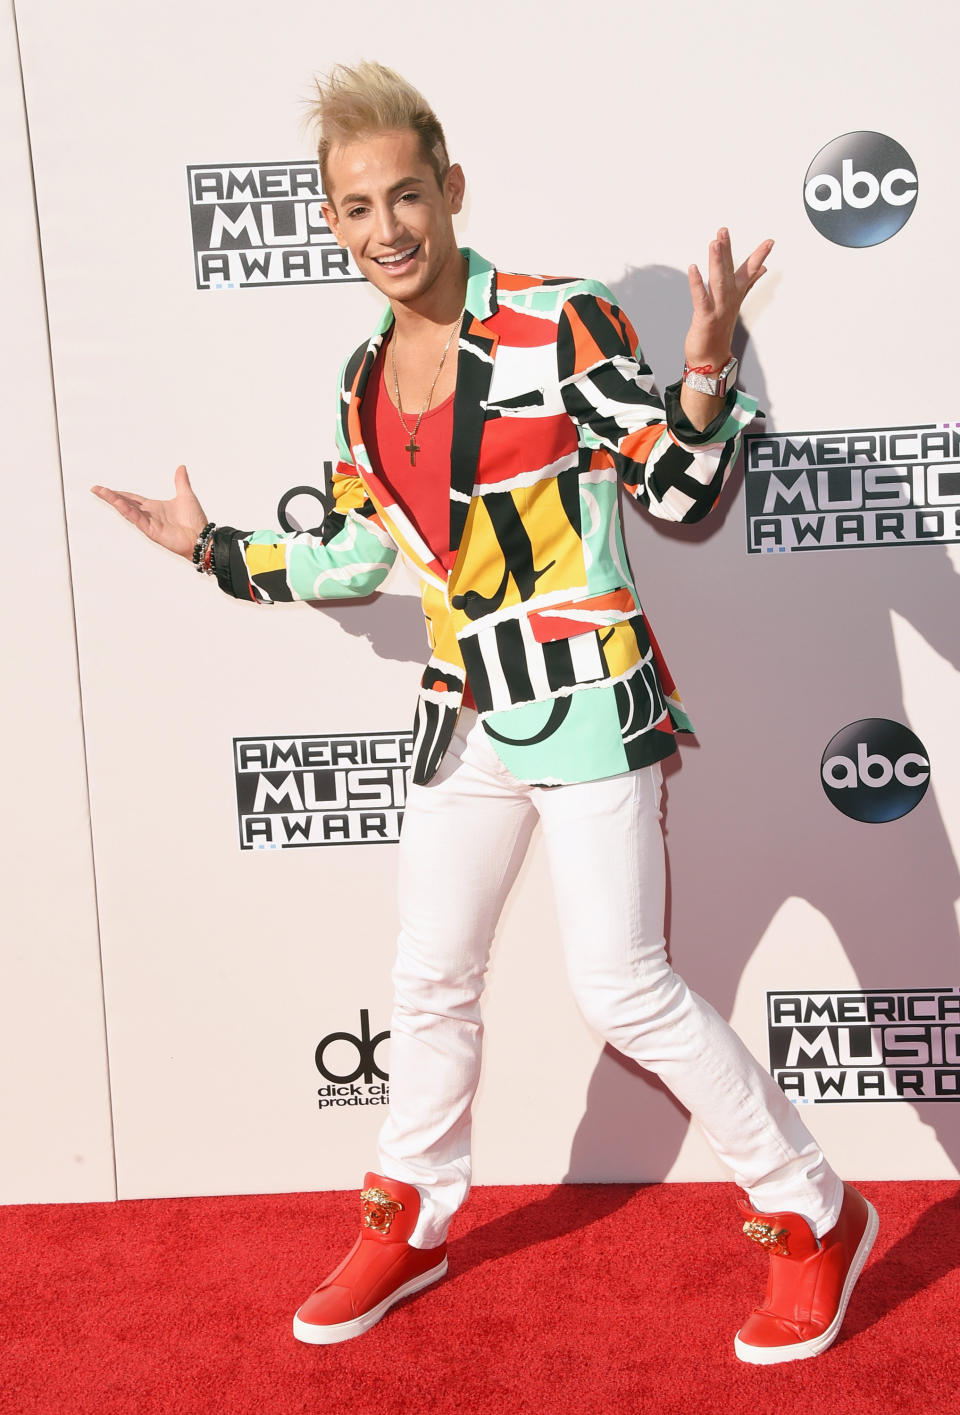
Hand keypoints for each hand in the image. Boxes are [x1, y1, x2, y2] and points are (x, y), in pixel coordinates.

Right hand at [90, 464, 208, 559]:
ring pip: (127, 509)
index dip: (120, 493)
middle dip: (110, 496)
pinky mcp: (151, 530)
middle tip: (96, 489)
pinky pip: (136, 518)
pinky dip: (127, 510)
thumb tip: (181, 468)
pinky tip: (118, 503)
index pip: (132, 498)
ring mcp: (148, 522)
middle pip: (125, 502)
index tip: (106, 489)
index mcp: (154, 507)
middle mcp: (148, 514)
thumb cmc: (195, 521)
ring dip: (114, 501)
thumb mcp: (186, 495)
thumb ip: (181, 481)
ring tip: (101, 492)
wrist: (201, 537)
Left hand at [684, 228, 772, 369]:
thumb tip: (762, 270)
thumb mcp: (735, 303)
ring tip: (714, 243)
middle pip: (729, 271)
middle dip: (727, 250)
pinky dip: (697, 283)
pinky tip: (693, 268)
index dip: (759, 256)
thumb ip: (748, 283)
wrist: (711, 358)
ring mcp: (718, 308)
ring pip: (718, 281)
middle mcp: (729, 300)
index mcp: (735, 294)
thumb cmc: (719, 330)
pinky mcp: (705, 318)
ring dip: (716, 262)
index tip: (770, 241)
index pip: (749, 271)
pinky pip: (701, 298)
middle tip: (724, 231)